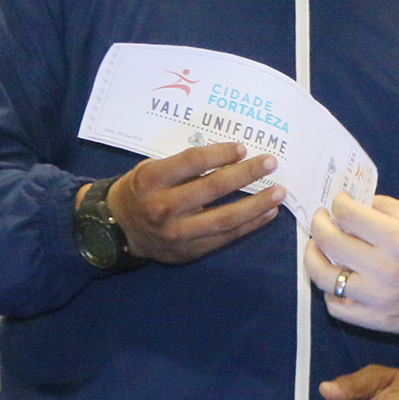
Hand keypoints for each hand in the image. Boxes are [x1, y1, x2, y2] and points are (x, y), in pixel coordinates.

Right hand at [101, 142, 284, 264]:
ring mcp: (178, 233)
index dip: (221, 153)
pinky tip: (267, 213)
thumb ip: (184, 166)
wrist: (120, 229)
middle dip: (246, 174)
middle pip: (213, 188)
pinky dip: (250, 224)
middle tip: (270, 162)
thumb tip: (230, 158)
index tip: (243, 149)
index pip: (193, 161)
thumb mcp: (152, 170)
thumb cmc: (141, 191)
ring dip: (256, 204)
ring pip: (225, 218)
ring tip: (278, 193)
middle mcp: (164, 207)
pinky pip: (226, 237)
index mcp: (152, 180)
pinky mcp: (189, 250)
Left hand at [306, 192, 398, 337]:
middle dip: (319, 224)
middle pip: (330, 243)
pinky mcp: (379, 322)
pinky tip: (337, 279)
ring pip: (325, 278)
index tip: (339, 203)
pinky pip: (338, 308)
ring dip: (314, 258)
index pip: (348, 215)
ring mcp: (379, 300)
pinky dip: (330, 292)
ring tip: (318, 248)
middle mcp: (386, 270)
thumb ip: (389, 208)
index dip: (338, 204)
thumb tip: (357, 203)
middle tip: (322, 220)